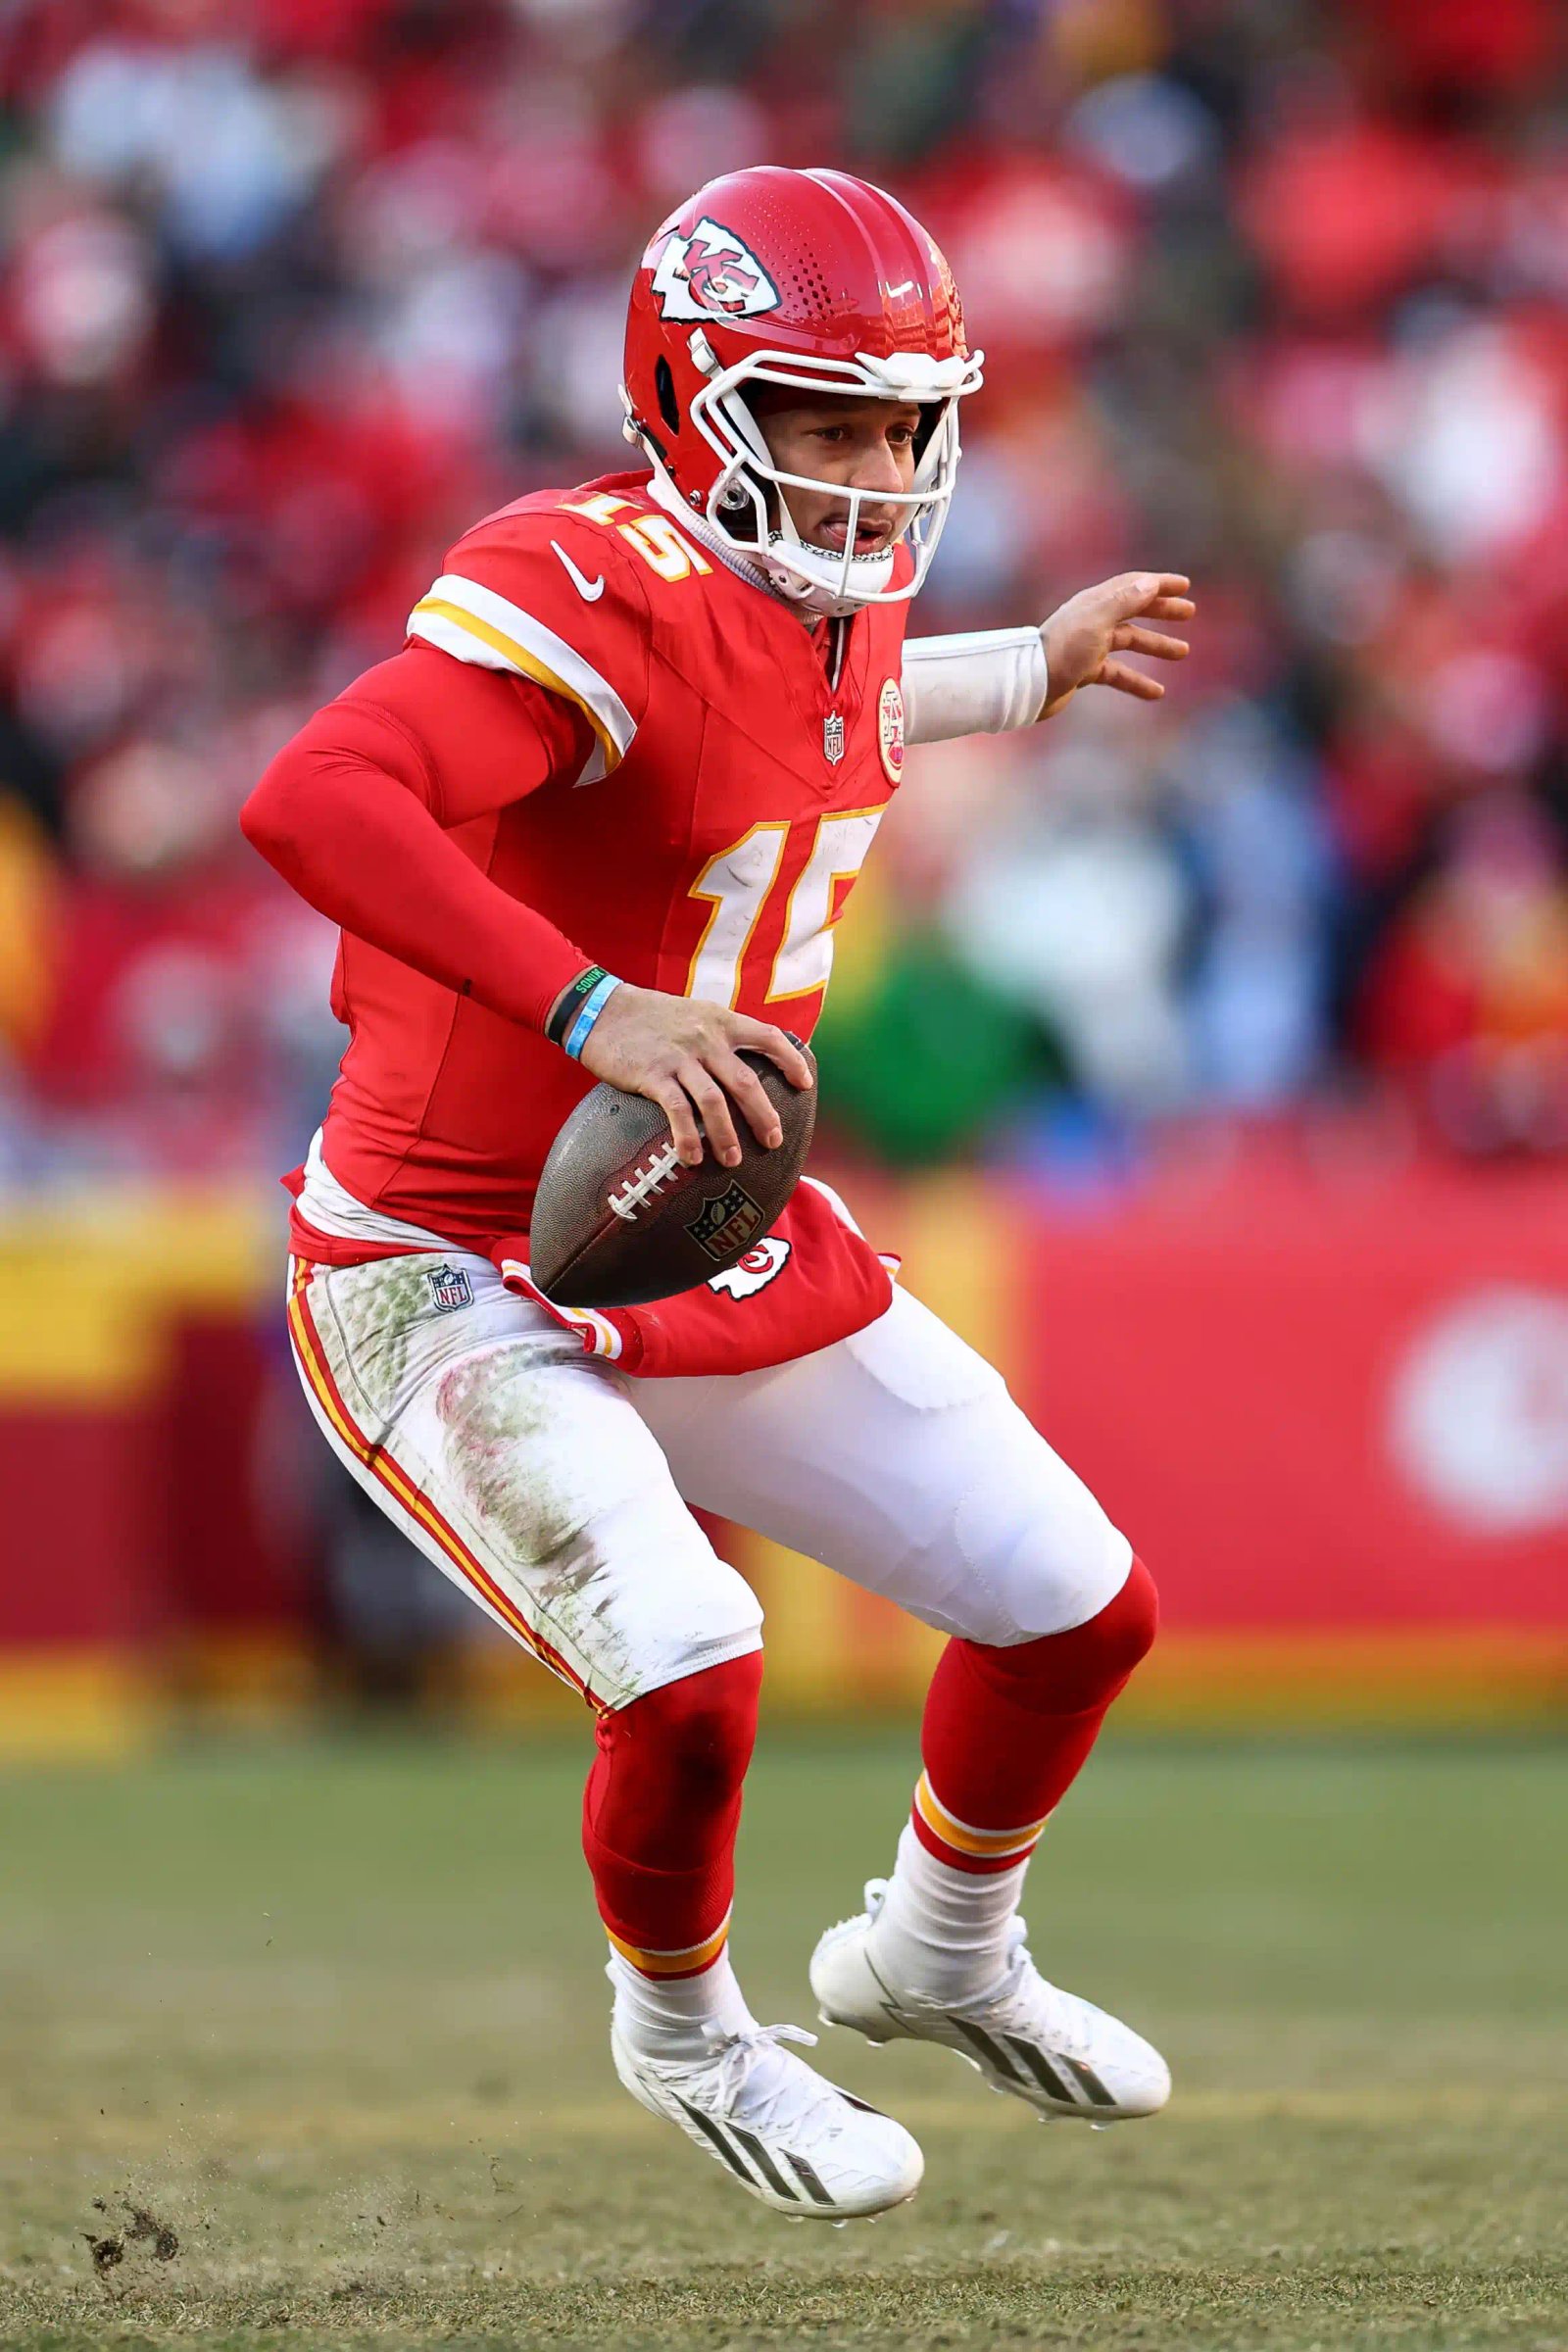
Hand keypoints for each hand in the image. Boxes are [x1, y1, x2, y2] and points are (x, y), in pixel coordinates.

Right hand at [574, 983, 813, 1169]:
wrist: (602, 1011)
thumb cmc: (649, 1017)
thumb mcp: (693, 1013)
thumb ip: (718, 1035)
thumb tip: (741, 1066)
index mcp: (720, 1021)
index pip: (768, 1038)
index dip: (791, 1061)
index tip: (804, 1084)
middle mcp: (706, 1038)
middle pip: (746, 1082)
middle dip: (764, 1116)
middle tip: (772, 1142)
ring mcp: (680, 1058)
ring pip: (715, 1101)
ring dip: (727, 1135)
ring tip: (732, 1160)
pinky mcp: (653, 1075)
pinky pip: (678, 1111)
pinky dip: (687, 1137)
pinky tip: (692, 1158)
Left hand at [1038, 573, 1194, 720]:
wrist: (1030, 684)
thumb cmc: (1062, 650)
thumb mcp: (1097, 622)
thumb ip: (1125, 601)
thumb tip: (1151, 583)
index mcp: (1095, 603)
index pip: (1133, 585)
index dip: (1159, 584)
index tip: (1185, 586)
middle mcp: (1093, 620)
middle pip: (1134, 610)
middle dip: (1162, 611)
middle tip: (1189, 613)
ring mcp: (1089, 645)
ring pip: (1129, 642)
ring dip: (1156, 645)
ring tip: (1182, 652)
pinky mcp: (1084, 671)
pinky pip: (1118, 674)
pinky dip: (1137, 681)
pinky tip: (1157, 693)